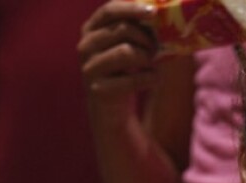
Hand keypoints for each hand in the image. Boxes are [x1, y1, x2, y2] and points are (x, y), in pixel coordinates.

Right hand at [79, 1, 159, 119]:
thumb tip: (159, 10)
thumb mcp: (124, 45)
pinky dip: (149, 78)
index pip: (110, 10)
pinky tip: (154, 79)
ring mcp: (89, 68)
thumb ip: (134, 27)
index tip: (154, 12)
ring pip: (126, 52)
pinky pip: (131, 79)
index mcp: (91, 29)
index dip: (132, 8)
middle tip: (156, 48)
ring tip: (153, 64)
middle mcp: (86, 45)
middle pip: (123, 29)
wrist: (109, 110)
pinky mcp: (98, 90)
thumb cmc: (121, 72)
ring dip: (147, 57)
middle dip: (146, 38)